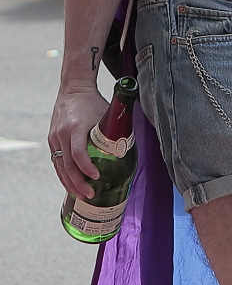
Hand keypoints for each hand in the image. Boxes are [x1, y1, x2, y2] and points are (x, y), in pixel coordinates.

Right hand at [48, 84, 108, 198]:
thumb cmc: (92, 102)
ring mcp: (54, 138)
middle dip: (78, 183)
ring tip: (82, 195)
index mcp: (76, 127)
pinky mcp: (52, 140)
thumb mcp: (105, 113)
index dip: (87, 168)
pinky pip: (56, 162)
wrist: (73, 89)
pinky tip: (71, 185)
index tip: (97, 177)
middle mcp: (62, 134)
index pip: (78, 154)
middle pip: (67, 165)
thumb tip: (127, 149)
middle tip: (91, 194)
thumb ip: (112, 130)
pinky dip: (63, 175)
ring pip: (59, 167)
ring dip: (70, 183)